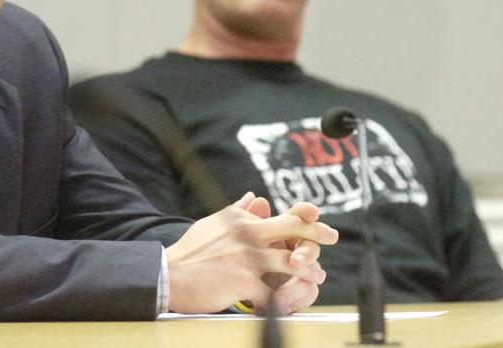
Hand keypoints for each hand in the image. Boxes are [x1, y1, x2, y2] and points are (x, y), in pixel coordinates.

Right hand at [166, 192, 336, 314]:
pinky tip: (289, 304)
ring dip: (308, 271)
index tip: (318, 218)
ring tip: (317, 276)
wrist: (169, 273)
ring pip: (291, 263)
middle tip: (333, 236)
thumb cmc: (191, 250)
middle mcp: (248, 235)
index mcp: (242, 220)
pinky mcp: (243, 282)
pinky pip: (273, 294)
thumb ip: (238, 211)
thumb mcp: (214, 222)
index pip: (281, 216)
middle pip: (293, 230)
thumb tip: (255, 198)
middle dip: (318, 233)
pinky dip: (283, 301)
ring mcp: (247, 258)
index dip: (305, 217)